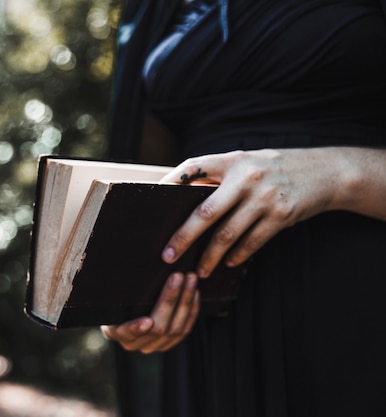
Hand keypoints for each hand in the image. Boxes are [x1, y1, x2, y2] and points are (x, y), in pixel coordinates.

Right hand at [101, 272, 199, 353]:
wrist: (123, 309)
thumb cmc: (114, 298)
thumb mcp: (109, 294)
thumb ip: (115, 288)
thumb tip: (106, 264)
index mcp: (116, 332)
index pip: (126, 334)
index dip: (136, 329)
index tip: (147, 321)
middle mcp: (135, 344)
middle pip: (158, 328)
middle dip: (170, 300)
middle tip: (178, 276)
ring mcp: (154, 345)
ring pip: (175, 329)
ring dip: (185, 301)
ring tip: (190, 278)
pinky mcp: (169, 343)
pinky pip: (184, 330)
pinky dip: (191, 310)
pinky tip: (195, 292)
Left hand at [160, 148, 344, 276]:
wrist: (323, 172)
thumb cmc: (273, 169)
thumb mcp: (245, 163)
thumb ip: (218, 177)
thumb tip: (183, 201)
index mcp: (232, 160)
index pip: (193, 168)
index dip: (171, 183)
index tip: (152, 202)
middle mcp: (246, 176)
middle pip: (205, 212)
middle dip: (184, 237)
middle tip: (168, 257)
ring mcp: (264, 196)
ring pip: (228, 234)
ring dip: (211, 256)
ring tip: (200, 270)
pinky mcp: (281, 215)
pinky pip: (252, 242)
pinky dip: (238, 256)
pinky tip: (228, 263)